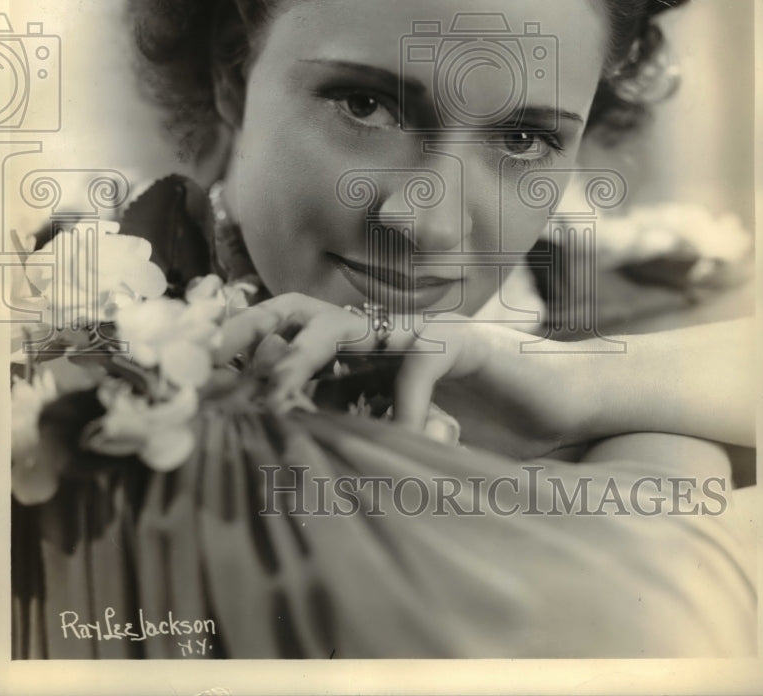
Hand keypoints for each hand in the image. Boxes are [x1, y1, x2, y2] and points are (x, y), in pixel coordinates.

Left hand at [216, 293, 588, 455]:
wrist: (555, 410)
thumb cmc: (477, 426)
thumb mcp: (399, 437)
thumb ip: (354, 433)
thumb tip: (285, 450)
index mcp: (363, 358)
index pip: (292, 335)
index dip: (249, 346)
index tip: (207, 375)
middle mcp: (384, 338)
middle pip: (306, 312)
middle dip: (258, 330)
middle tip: (222, 363)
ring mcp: (420, 335)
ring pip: (352, 325)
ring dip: (308, 358)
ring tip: (280, 395)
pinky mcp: (463, 346)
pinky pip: (421, 363)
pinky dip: (405, 403)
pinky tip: (408, 436)